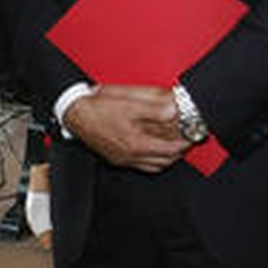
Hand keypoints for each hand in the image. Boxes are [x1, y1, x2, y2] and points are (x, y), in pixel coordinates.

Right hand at [65, 84, 190, 172]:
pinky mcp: (115, 158)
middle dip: (179, 151)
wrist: (74, 113)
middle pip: (165, 161)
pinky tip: (153, 151)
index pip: (171, 148)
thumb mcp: (129, 101)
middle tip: (187, 140)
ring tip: (174, 145)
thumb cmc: (97, 107)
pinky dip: (153, 160)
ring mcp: (122, 158)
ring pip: (154, 166)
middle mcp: (131, 155)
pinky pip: (141, 165)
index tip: (193, 133)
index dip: (185, 141)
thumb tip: (173, 110)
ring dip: (167, 157)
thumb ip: (154, 107)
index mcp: (137, 143)